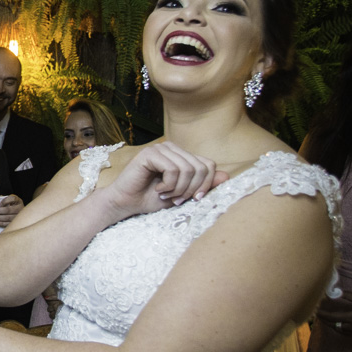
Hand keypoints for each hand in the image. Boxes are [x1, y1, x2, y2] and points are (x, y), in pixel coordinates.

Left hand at [0, 194, 22, 226]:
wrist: (20, 214)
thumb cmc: (12, 205)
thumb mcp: (10, 200)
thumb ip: (5, 199)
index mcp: (18, 201)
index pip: (13, 199)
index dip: (5, 201)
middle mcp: (20, 208)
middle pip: (8, 210)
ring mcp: (19, 217)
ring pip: (8, 217)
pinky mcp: (16, 223)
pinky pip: (8, 224)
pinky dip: (1, 223)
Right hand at [104, 142, 227, 219]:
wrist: (125, 203)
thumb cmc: (150, 199)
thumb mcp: (182, 194)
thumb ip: (202, 185)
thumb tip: (226, 176)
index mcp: (181, 155)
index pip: (208, 164)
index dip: (206, 185)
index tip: (194, 199)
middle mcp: (172, 148)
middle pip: (200, 167)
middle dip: (191, 189)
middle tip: (177, 199)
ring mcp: (161, 149)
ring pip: (187, 169)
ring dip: (179, 189)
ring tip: (166, 195)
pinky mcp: (150, 154)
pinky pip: (172, 169)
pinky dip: (169, 185)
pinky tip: (158, 189)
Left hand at [317, 292, 351, 339]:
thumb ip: (350, 296)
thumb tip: (337, 291)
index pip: (332, 317)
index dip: (322, 314)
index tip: (314, 310)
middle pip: (333, 324)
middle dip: (324, 319)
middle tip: (316, 314)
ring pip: (338, 330)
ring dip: (330, 324)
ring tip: (325, 318)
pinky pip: (345, 333)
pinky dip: (338, 328)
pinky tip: (338, 324)